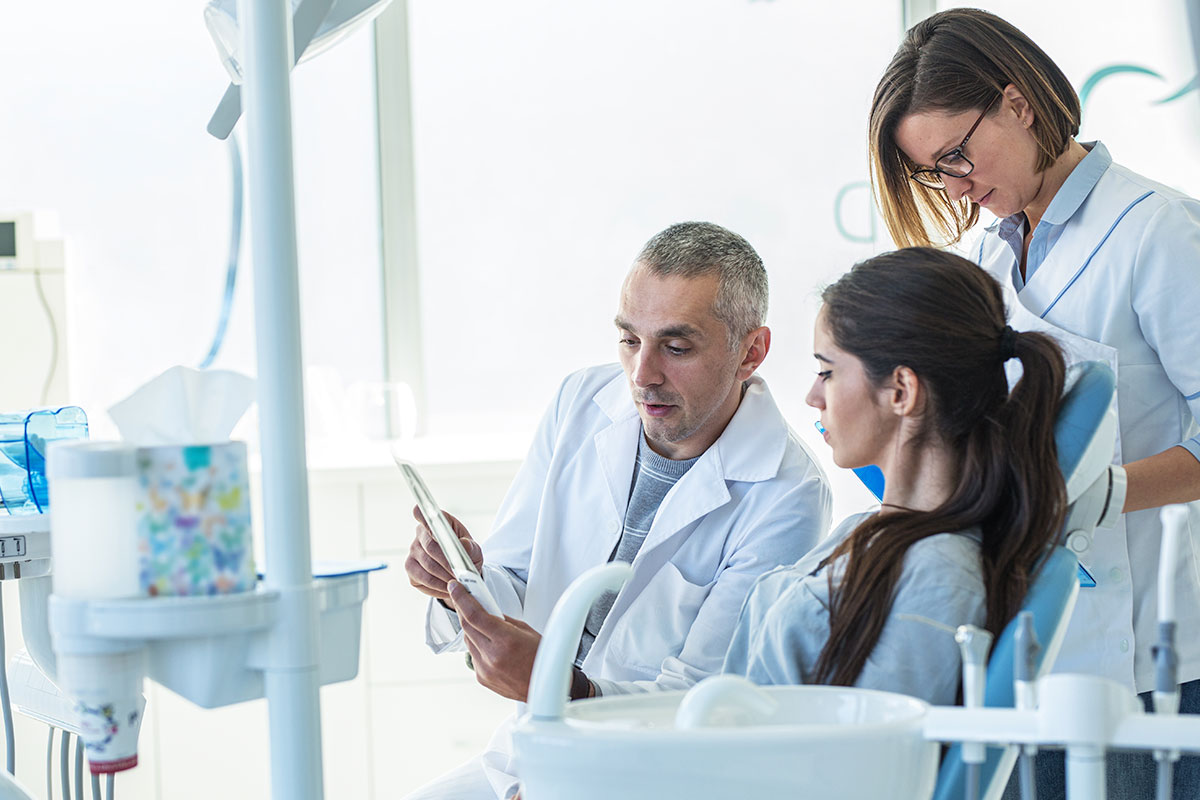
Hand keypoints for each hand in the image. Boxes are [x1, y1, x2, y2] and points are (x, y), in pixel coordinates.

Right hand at [405, 505, 483, 600]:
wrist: (461, 573)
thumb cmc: (467, 555)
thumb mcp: (474, 550)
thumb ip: (471, 547)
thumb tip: (464, 545)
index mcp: (438, 523)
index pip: (427, 516)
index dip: (422, 515)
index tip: (419, 511)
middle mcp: (420, 534)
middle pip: (431, 547)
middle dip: (447, 563)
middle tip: (460, 574)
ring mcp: (412, 552)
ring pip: (428, 566)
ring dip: (444, 577)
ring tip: (457, 583)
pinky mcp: (410, 569)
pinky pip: (423, 580)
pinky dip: (438, 587)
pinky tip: (448, 589)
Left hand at [450, 579, 540, 701]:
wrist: (547, 685)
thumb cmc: (541, 657)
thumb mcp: (526, 630)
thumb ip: (502, 620)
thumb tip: (485, 610)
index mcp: (506, 640)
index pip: (474, 615)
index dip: (461, 598)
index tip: (455, 587)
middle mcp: (492, 656)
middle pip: (467, 626)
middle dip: (463, 609)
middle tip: (462, 597)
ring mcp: (485, 669)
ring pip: (468, 641)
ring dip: (471, 628)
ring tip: (480, 621)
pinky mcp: (482, 678)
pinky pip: (473, 655)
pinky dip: (477, 645)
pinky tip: (488, 643)